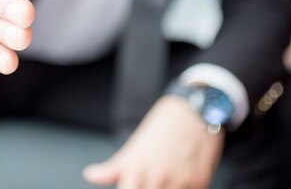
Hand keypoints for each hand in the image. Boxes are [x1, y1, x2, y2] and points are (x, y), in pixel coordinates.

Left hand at [84, 96, 223, 188]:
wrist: (193, 110)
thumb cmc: (163, 126)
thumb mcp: (134, 146)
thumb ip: (112, 167)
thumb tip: (91, 175)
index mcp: (136, 169)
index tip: (131, 186)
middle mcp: (157, 177)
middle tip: (149, 182)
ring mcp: (179, 181)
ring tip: (163, 181)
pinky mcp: (199, 182)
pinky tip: (179, 181)